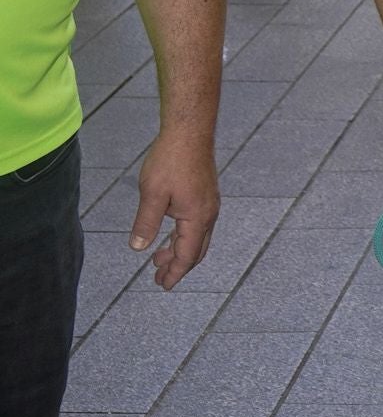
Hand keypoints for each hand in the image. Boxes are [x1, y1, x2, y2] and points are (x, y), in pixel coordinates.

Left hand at [130, 128, 219, 287]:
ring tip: (159, 257)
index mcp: (196, 218)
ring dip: (180, 251)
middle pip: (196, 251)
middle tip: (158, 277)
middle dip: (178, 266)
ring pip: (198, 238)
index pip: (186, 255)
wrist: (190, 132)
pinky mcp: (206, 194)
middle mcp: (208, 214)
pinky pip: (198, 225)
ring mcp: (210, 204)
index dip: (174, 272)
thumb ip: (146, 223)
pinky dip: (184, 237)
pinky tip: (171, 233)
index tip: (162, 285)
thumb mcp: (152, 194)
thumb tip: (138, 248)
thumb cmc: (171, 160)